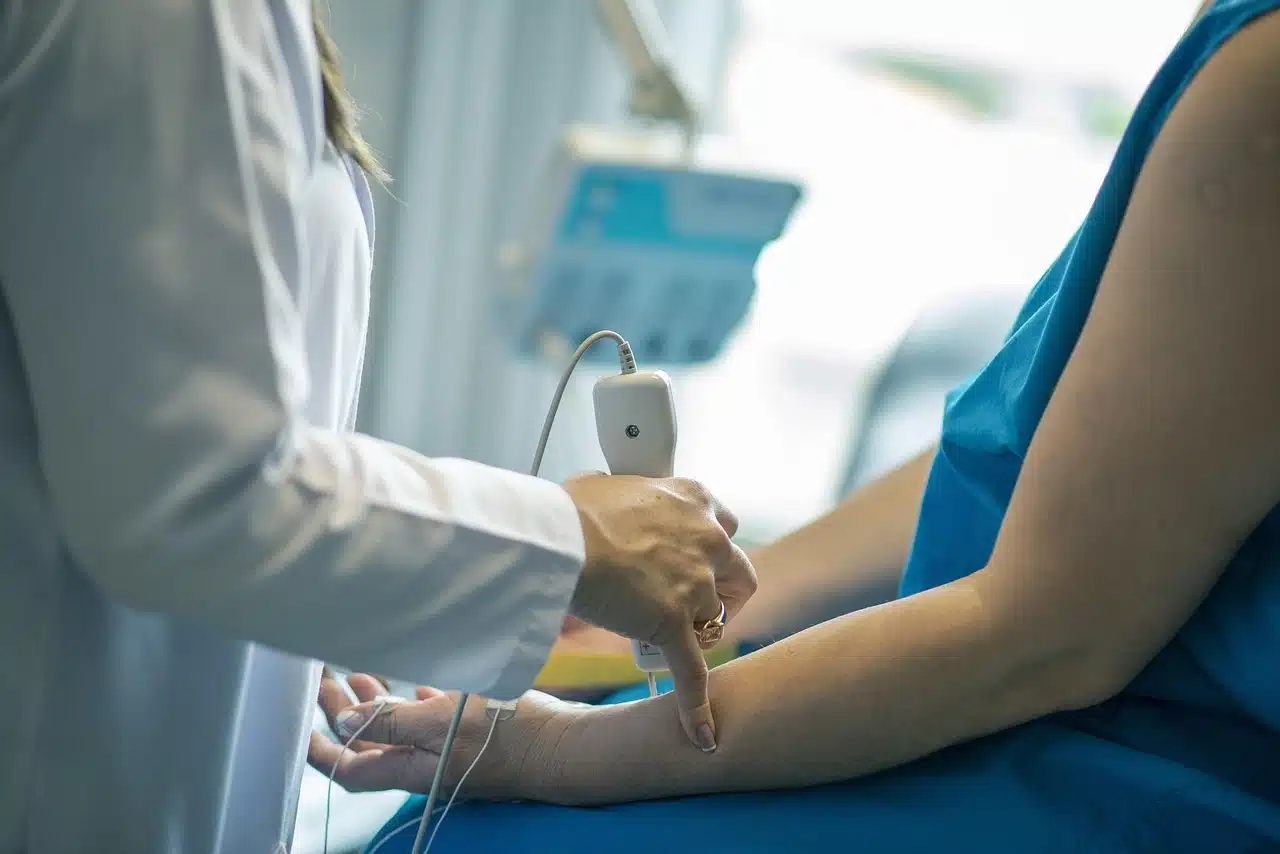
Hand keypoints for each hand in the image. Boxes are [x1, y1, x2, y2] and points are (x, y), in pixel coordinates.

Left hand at [308, 670, 578, 801]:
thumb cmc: (505, 736)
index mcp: (409, 767)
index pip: (350, 767)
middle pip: (370, 742)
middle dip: (342, 713)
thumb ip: (391, 719)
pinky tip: (412, 673)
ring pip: (400, 726)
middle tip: (324, 679)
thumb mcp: (441, 722)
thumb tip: (343, 720)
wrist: (563, 745)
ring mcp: (447, 747)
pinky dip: (416, 695)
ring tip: (357, 670)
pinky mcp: (471, 730)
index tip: (299, 726)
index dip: (320, 751)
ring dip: (376, 701)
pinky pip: (432, 715)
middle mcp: (423, 761)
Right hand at [562, 474, 756, 750]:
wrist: (560, 537)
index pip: (724, 524)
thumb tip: (606, 506)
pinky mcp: (675, 623)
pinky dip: (696, 706)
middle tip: (696, 605)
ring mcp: (695, 584)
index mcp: (693, 499)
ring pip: (716, 620)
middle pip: (740, 574)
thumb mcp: (608, 487)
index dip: (710, 548)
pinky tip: (702, 734)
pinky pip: (692, 672)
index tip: (693, 558)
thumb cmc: (572, 510)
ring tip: (672, 639)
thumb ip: (626, 499)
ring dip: (700, 631)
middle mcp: (706, 539)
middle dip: (724, 593)